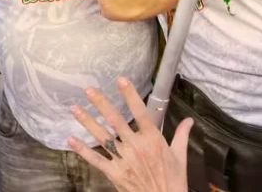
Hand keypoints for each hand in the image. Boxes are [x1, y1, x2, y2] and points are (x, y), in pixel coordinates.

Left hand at [69, 77, 191, 191]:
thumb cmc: (174, 181)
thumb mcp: (180, 157)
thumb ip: (181, 135)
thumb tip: (189, 120)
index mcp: (153, 139)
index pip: (140, 112)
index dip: (130, 95)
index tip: (120, 80)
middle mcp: (136, 146)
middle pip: (116, 121)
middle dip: (101, 104)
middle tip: (89, 90)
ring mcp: (123, 159)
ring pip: (102, 137)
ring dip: (88, 122)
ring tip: (75, 108)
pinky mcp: (115, 173)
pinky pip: (96, 159)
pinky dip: (83, 150)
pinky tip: (71, 139)